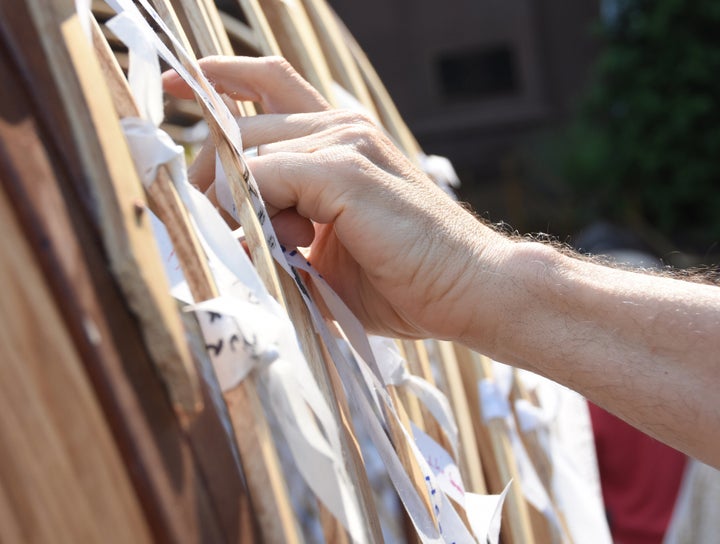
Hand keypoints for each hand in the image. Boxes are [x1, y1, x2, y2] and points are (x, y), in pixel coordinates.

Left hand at [163, 56, 511, 342]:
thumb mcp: (329, 251)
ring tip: (258, 249)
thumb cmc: (403, 277)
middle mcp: (342, 126)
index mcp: (341, 138)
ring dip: (230, 201)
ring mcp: (346, 142)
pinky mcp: (347, 170)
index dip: (219, 80)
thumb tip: (230, 238)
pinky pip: (265, 176)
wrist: (469, 289)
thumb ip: (282, 232)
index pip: (267, 87)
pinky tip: (274, 244)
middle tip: (210, 226)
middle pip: (242, 124)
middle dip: (209, 174)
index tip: (180, 88)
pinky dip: (251, 210)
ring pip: (247, 149)